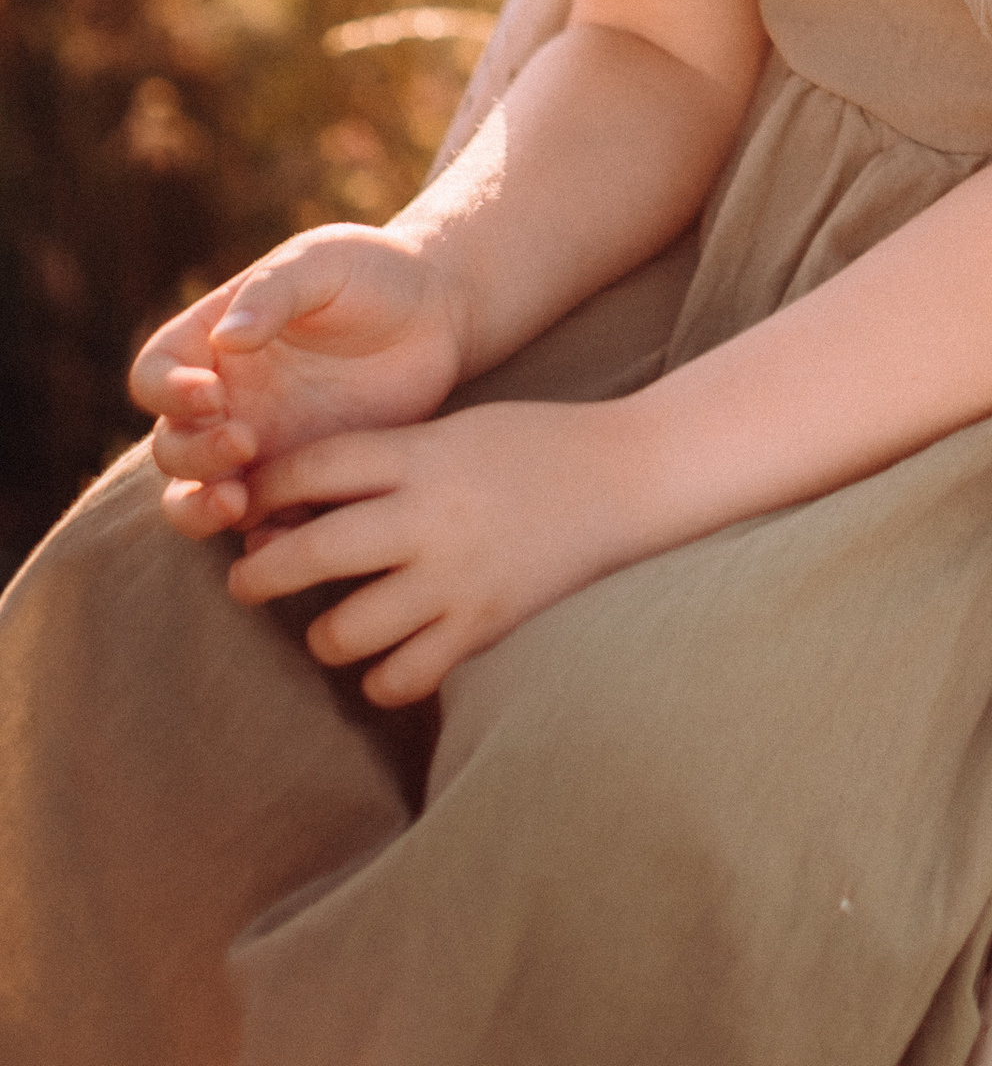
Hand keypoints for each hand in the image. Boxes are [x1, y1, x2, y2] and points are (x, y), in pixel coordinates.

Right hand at [133, 227, 466, 535]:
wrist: (438, 314)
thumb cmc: (373, 273)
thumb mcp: (323, 263)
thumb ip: (274, 292)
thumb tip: (225, 338)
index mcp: (211, 340)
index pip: (155, 374)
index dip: (167, 390)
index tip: (213, 392)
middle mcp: (223, 400)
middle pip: (170, 445)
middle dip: (192, 454)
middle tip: (243, 442)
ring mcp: (256, 446)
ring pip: (195, 495)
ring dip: (201, 508)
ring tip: (238, 504)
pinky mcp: (298, 481)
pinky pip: (261, 526)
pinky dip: (260, 538)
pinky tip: (285, 537)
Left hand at [225, 401, 648, 703]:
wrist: (625, 475)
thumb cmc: (528, 445)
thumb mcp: (451, 431)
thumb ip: (379, 463)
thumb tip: (287, 510)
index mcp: (421, 454)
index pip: (309, 470)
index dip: (263, 491)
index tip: (247, 508)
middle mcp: (431, 517)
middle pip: (308, 553)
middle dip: (258, 575)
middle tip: (248, 581)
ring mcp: (457, 578)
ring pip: (342, 632)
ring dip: (321, 634)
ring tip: (331, 624)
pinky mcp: (483, 627)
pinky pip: (401, 678)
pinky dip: (381, 677)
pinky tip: (389, 657)